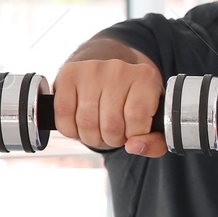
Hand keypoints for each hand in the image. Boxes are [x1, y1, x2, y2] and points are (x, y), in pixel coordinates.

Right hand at [51, 59, 167, 156]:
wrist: (110, 73)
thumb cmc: (134, 101)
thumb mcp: (154, 121)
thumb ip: (154, 142)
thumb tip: (133, 147)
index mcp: (146, 77)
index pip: (137, 118)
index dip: (133, 135)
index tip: (133, 132)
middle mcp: (119, 69)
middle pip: (111, 124)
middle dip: (112, 139)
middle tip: (115, 134)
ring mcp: (91, 69)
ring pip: (86, 122)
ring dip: (91, 137)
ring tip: (99, 130)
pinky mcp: (69, 74)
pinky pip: (63, 115)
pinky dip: (70, 130)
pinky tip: (80, 126)